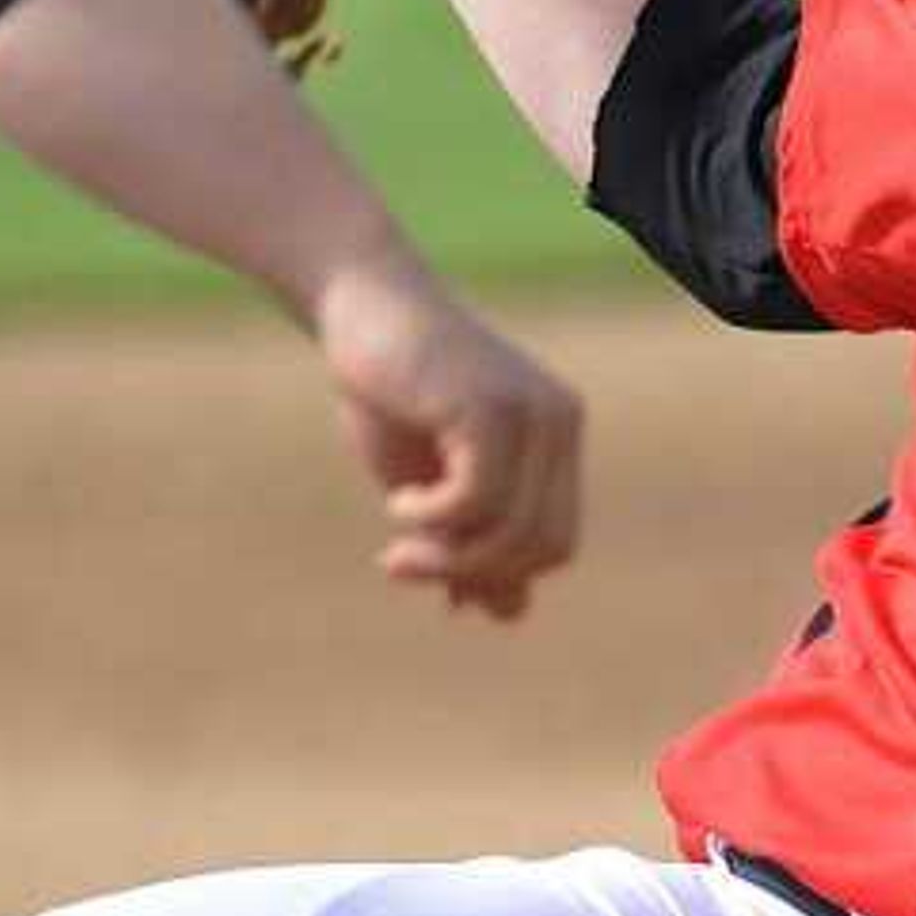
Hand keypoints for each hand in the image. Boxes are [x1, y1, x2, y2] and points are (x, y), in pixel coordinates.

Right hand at [309, 248, 581, 619]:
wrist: (355, 302)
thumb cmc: (388, 387)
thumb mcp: (430, 479)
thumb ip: (470, 536)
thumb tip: (508, 613)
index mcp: (557, 437)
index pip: (555, 541)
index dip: (499, 573)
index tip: (429, 568)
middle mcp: (560, 421)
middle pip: (545, 546)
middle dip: (474, 573)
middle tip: (401, 565)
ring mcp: (532, 411)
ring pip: (513, 532)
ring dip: (447, 556)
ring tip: (397, 546)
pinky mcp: (491, 406)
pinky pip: (477, 501)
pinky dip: (432, 519)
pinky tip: (399, 500)